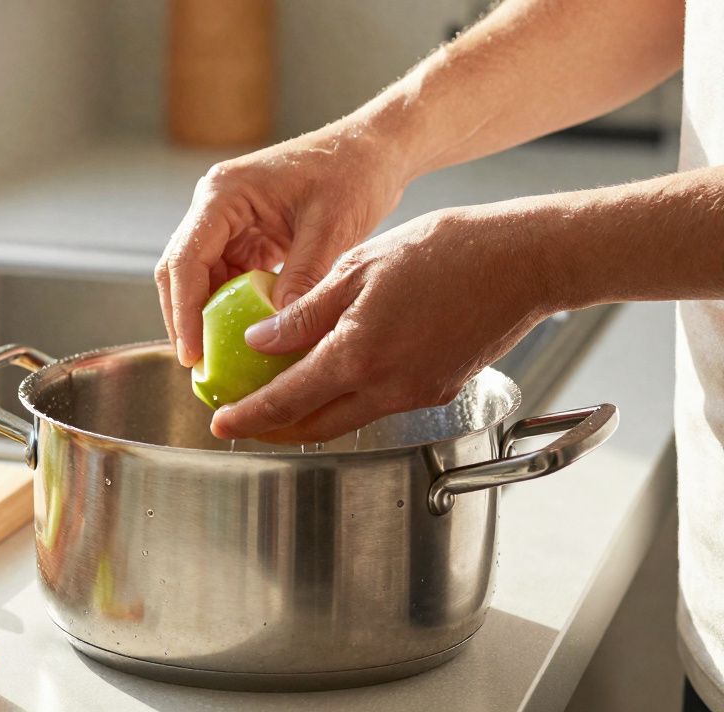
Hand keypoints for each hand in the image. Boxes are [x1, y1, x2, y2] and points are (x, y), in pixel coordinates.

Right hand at [154, 122, 410, 367]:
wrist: (374, 150)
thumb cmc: (354, 172)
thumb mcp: (331, 227)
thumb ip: (302, 277)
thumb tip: (277, 328)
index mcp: (224, 194)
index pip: (185, 260)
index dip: (183, 311)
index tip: (193, 354)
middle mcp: (215, 206)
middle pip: (180, 272)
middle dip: (185, 319)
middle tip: (198, 366)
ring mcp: (228, 222)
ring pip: (199, 279)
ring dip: (205, 316)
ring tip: (217, 358)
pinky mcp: (245, 236)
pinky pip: (226, 278)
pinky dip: (230, 308)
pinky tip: (243, 336)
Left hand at [211, 206, 555, 441]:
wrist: (524, 262)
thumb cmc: (447, 251)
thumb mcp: (359, 268)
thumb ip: (305, 312)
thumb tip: (258, 340)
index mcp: (358, 355)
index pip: (286, 401)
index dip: (248, 417)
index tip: (220, 423)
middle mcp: (387, 388)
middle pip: (314, 425)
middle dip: (272, 428)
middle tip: (241, 420)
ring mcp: (416, 394)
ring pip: (346, 419)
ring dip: (309, 415)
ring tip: (279, 398)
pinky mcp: (438, 391)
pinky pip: (379, 406)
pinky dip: (347, 400)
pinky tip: (333, 378)